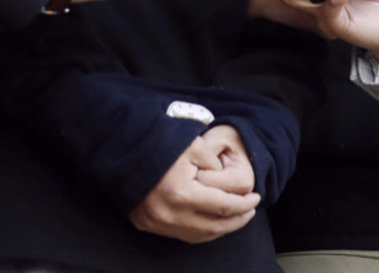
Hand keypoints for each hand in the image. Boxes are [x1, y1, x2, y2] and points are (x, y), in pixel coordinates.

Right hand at [128, 128, 258, 242]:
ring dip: (220, 228)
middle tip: (250, 210)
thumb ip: (214, 164)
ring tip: (234, 217)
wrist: (121, 148)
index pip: (223, 206)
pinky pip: (181, 234)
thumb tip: (224, 180)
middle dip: (237, 219)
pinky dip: (200, 229)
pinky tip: (209, 220)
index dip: (244, 203)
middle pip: (214, 226)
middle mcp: (169, 215)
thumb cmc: (158, 142)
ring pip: (198, 235)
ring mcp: (156, 223)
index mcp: (182, 194)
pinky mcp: (146, 224)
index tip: (256, 198)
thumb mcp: (193, 145)